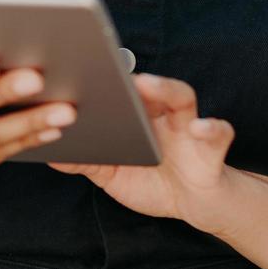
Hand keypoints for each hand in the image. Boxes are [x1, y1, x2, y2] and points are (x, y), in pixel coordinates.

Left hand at [47, 73, 237, 231]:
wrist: (194, 202)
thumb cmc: (154, 181)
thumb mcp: (114, 174)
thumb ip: (88, 162)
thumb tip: (49, 153)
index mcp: (141, 116)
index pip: (124, 90)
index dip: (106, 77)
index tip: (80, 65)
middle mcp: (164, 113)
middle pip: (149, 85)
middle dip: (128, 75)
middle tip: (106, 69)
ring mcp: (189, 127)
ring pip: (182, 97)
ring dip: (165, 88)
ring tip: (146, 84)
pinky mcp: (211, 148)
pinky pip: (218, 133)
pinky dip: (212, 128)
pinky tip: (200, 128)